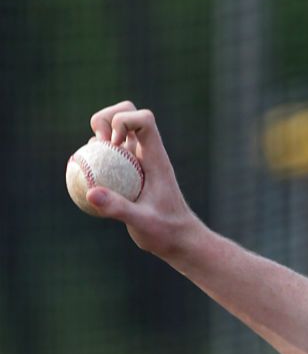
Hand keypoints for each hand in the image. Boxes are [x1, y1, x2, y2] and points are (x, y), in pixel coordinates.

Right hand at [86, 101, 201, 259]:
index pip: (145, 119)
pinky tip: (84, 178)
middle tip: (99, 144)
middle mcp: (146, 153)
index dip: (123, 119)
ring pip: (115, 130)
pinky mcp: (128, 172)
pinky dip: (93, 157)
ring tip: (89, 161)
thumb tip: (90, 193)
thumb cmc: (166, 232)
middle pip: (127, 113)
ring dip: (97, 136)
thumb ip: (118, 208)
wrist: (179, 240)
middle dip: (106, 118)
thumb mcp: (142, 223)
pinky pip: (108, 154)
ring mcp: (137, 161)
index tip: (112, 144)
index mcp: (156, 157)